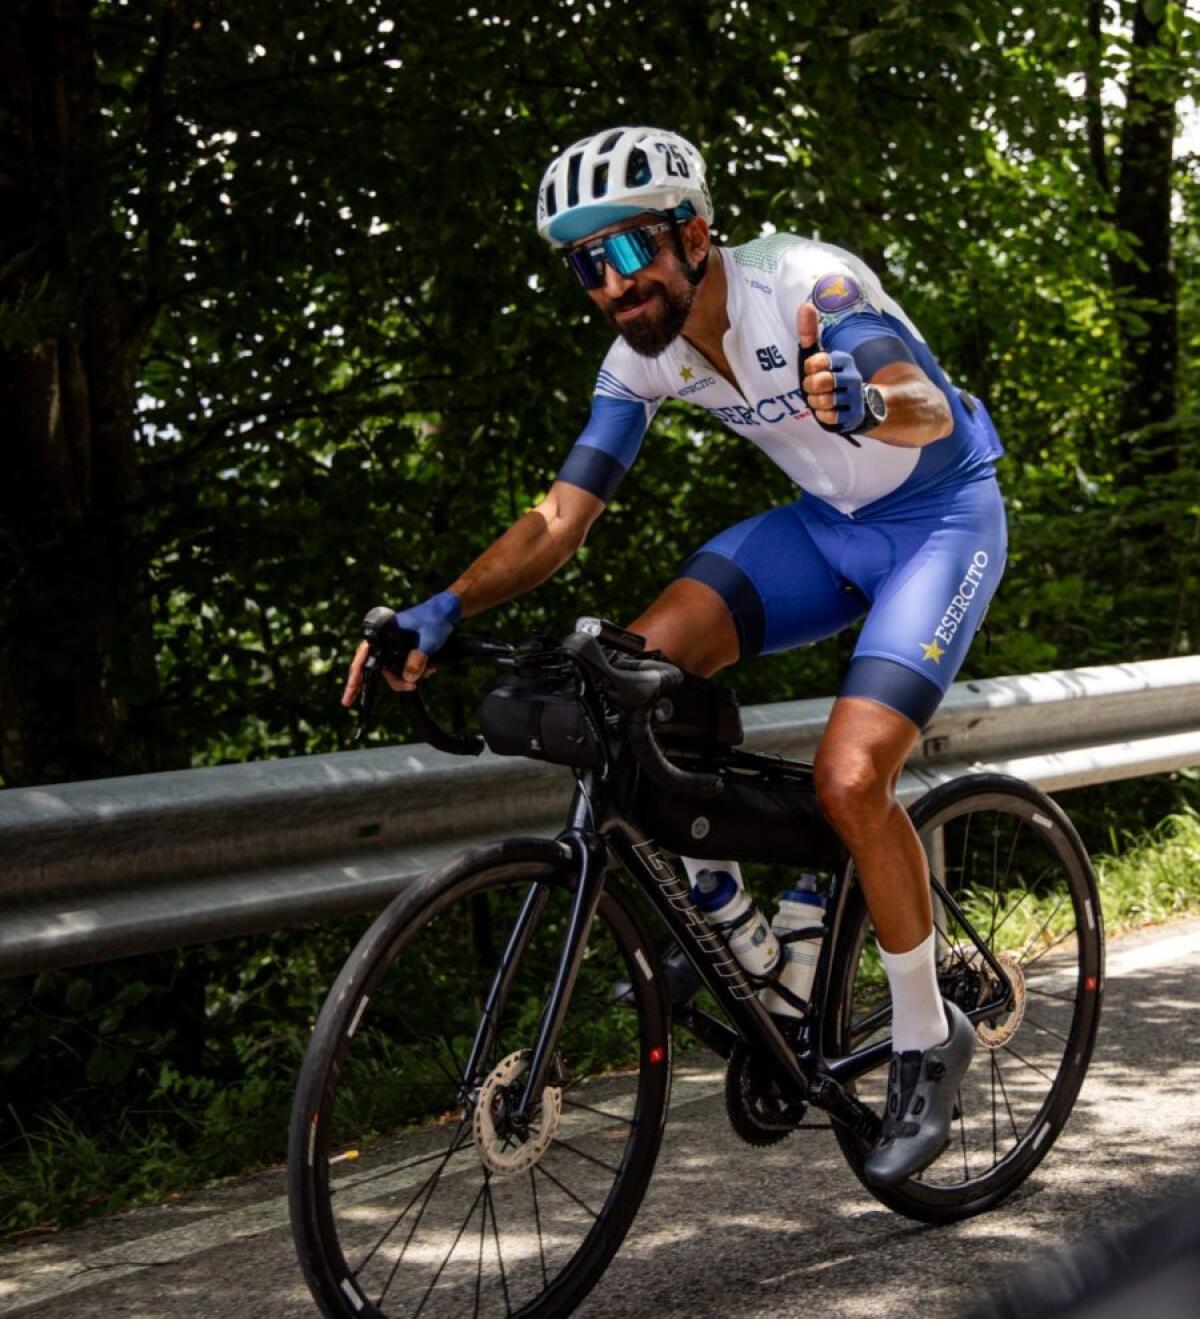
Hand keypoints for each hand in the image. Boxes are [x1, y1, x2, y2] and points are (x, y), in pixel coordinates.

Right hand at [340, 590, 460, 705]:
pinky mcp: (404, 653)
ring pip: (392, 672)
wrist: (446, 612)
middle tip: (410, 688)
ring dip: (407, 678)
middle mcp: (384, 642)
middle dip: (395, 681)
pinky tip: (430, 669)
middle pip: (378, 669)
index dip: (355, 678)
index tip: (348, 697)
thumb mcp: (428, 639)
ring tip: (429, 670)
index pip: (362, 657)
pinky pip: (404, 669)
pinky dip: (415, 674)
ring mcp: (393, 648)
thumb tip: (408, 678)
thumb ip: (418, 658)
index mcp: (381, 633)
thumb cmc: (434, 619)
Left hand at [797, 301, 866, 434]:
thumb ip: (809, 332)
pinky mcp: (854, 417)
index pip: (815, 361)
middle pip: (819, 382)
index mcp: (843, 360)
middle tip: (813, 388)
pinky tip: (828, 411)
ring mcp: (855, 398)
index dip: (809, 368)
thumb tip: (805, 304)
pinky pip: (829, 418)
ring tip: (821, 400)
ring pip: (823, 401)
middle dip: (810, 387)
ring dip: (816, 402)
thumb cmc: (831, 377)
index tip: (812, 370)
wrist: (860, 405)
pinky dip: (823, 415)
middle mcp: (852, 377)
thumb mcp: (819, 354)